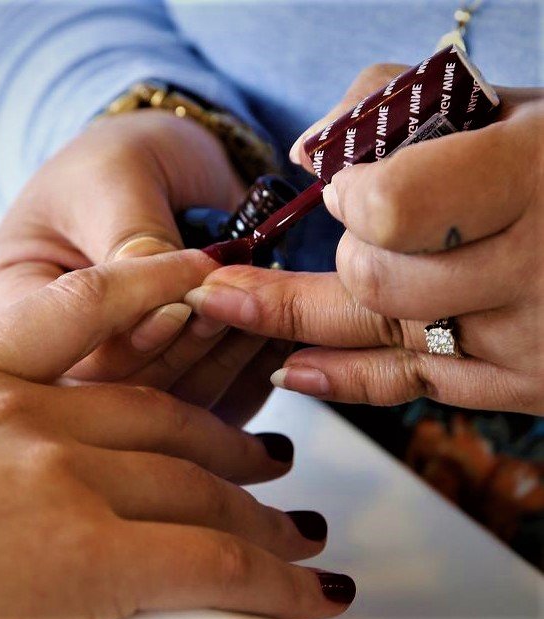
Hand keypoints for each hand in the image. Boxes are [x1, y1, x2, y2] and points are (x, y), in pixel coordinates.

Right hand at [0, 110, 281, 423]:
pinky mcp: (161, 384)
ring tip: (260, 319)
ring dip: (218, 368)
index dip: (127, 335)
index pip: (60, 350)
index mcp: (10, 306)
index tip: (183, 301)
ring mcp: (113, 374)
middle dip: (180, 354)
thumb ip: (132, 235)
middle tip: (232, 308)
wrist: (156, 164)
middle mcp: (54, 356)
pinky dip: (241, 380)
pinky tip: (267, 343)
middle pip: (113, 394)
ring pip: (163, 410)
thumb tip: (171, 299)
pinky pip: (202, 405)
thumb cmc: (115, 162)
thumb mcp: (113, 178)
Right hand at [0, 253, 353, 618]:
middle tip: (272, 468)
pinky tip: (306, 596)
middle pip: (166, 422)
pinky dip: (269, 581)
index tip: (201, 276)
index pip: (83, 307)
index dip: (152, 283)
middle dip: (230, 449)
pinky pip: (206, 562)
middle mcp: (26, 417)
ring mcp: (57, 482)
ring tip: (298, 533)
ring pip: (197, 487)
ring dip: (259, 514)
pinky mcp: (79, 561)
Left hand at [183, 65, 542, 414]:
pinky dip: (339, 378)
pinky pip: (407, 385)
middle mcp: (532, 269)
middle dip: (345, 252)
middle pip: (374, 281)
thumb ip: (389, 103)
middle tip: (345, 231)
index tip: (349, 186)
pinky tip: (287, 368)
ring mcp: (524, 340)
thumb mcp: (498, 106)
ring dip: (301, 313)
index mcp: (529, 176)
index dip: (353, 197)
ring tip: (234, 302)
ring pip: (377, 334)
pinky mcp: (513, 384)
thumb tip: (306, 151)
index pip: (393, 208)